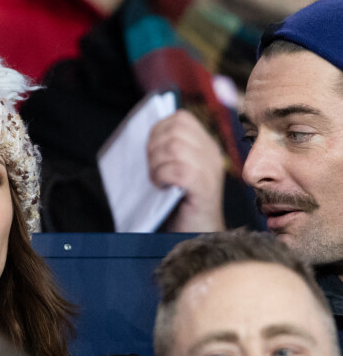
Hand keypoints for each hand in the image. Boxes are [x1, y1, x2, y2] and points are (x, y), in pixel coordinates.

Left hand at [147, 109, 224, 231]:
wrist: (196, 237)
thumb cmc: (179, 207)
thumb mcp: (174, 174)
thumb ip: (166, 154)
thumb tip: (144, 139)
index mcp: (205, 146)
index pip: (181, 119)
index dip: (158, 130)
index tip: (150, 152)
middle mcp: (211, 154)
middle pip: (176, 129)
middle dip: (154, 147)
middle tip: (152, 169)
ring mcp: (210, 170)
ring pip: (175, 146)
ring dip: (156, 163)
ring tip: (156, 181)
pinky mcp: (204, 187)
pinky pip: (178, 169)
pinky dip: (162, 176)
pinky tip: (161, 188)